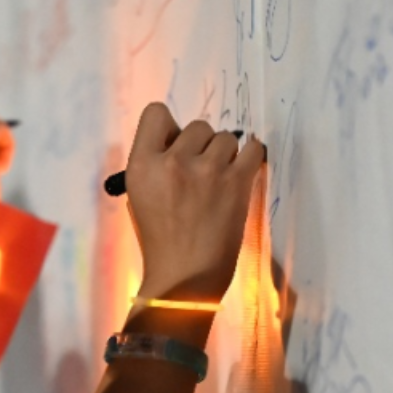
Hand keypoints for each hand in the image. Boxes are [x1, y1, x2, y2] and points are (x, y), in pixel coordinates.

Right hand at [122, 103, 263, 301]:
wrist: (184, 279)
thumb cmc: (160, 242)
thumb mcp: (139, 197)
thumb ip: (155, 164)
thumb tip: (183, 142)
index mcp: (141, 165)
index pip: (156, 113)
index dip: (170, 128)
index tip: (177, 147)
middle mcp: (173, 161)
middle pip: (197, 126)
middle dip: (201, 146)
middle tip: (201, 174)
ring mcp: (206, 170)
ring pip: (226, 138)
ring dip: (226, 155)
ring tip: (220, 182)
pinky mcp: (236, 182)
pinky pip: (252, 148)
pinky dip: (251, 157)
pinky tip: (244, 170)